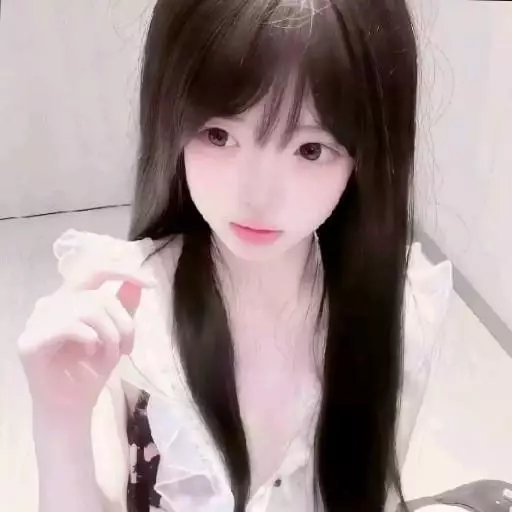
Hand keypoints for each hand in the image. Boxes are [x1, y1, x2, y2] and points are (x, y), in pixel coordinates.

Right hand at [17, 268, 156, 418]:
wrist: (73, 406)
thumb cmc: (91, 369)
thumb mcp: (116, 335)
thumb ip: (125, 307)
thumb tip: (137, 282)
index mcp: (71, 298)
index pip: (96, 271)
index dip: (123, 271)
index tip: (150, 284)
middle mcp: (52, 303)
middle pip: (98, 295)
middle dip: (122, 322)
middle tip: (127, 348)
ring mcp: (37, 320)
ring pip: (87, 309)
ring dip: (109, 335)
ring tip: (111, 355)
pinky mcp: (29, 341)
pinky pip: (68, 325)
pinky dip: (90, 339)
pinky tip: (90, 352)